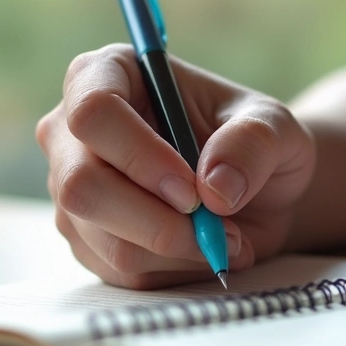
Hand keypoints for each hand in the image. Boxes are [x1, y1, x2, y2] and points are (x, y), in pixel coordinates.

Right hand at [36, 45, 315, 288]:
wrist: (256, 193)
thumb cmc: (254, 144)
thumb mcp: (275, 128)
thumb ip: (254, 143)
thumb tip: (214, 188)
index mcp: (108, 75)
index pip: (93, 112)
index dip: (139, 155)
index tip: (192, 190)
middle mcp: (72, 131)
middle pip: (82, 185)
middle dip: (156, 219)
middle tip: (214, 226)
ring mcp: (70, 188)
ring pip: (102, 238)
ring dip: (176, 250)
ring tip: (227, 237)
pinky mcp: (85, 238)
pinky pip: (118, 270)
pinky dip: (173, 269)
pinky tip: (204, 249)